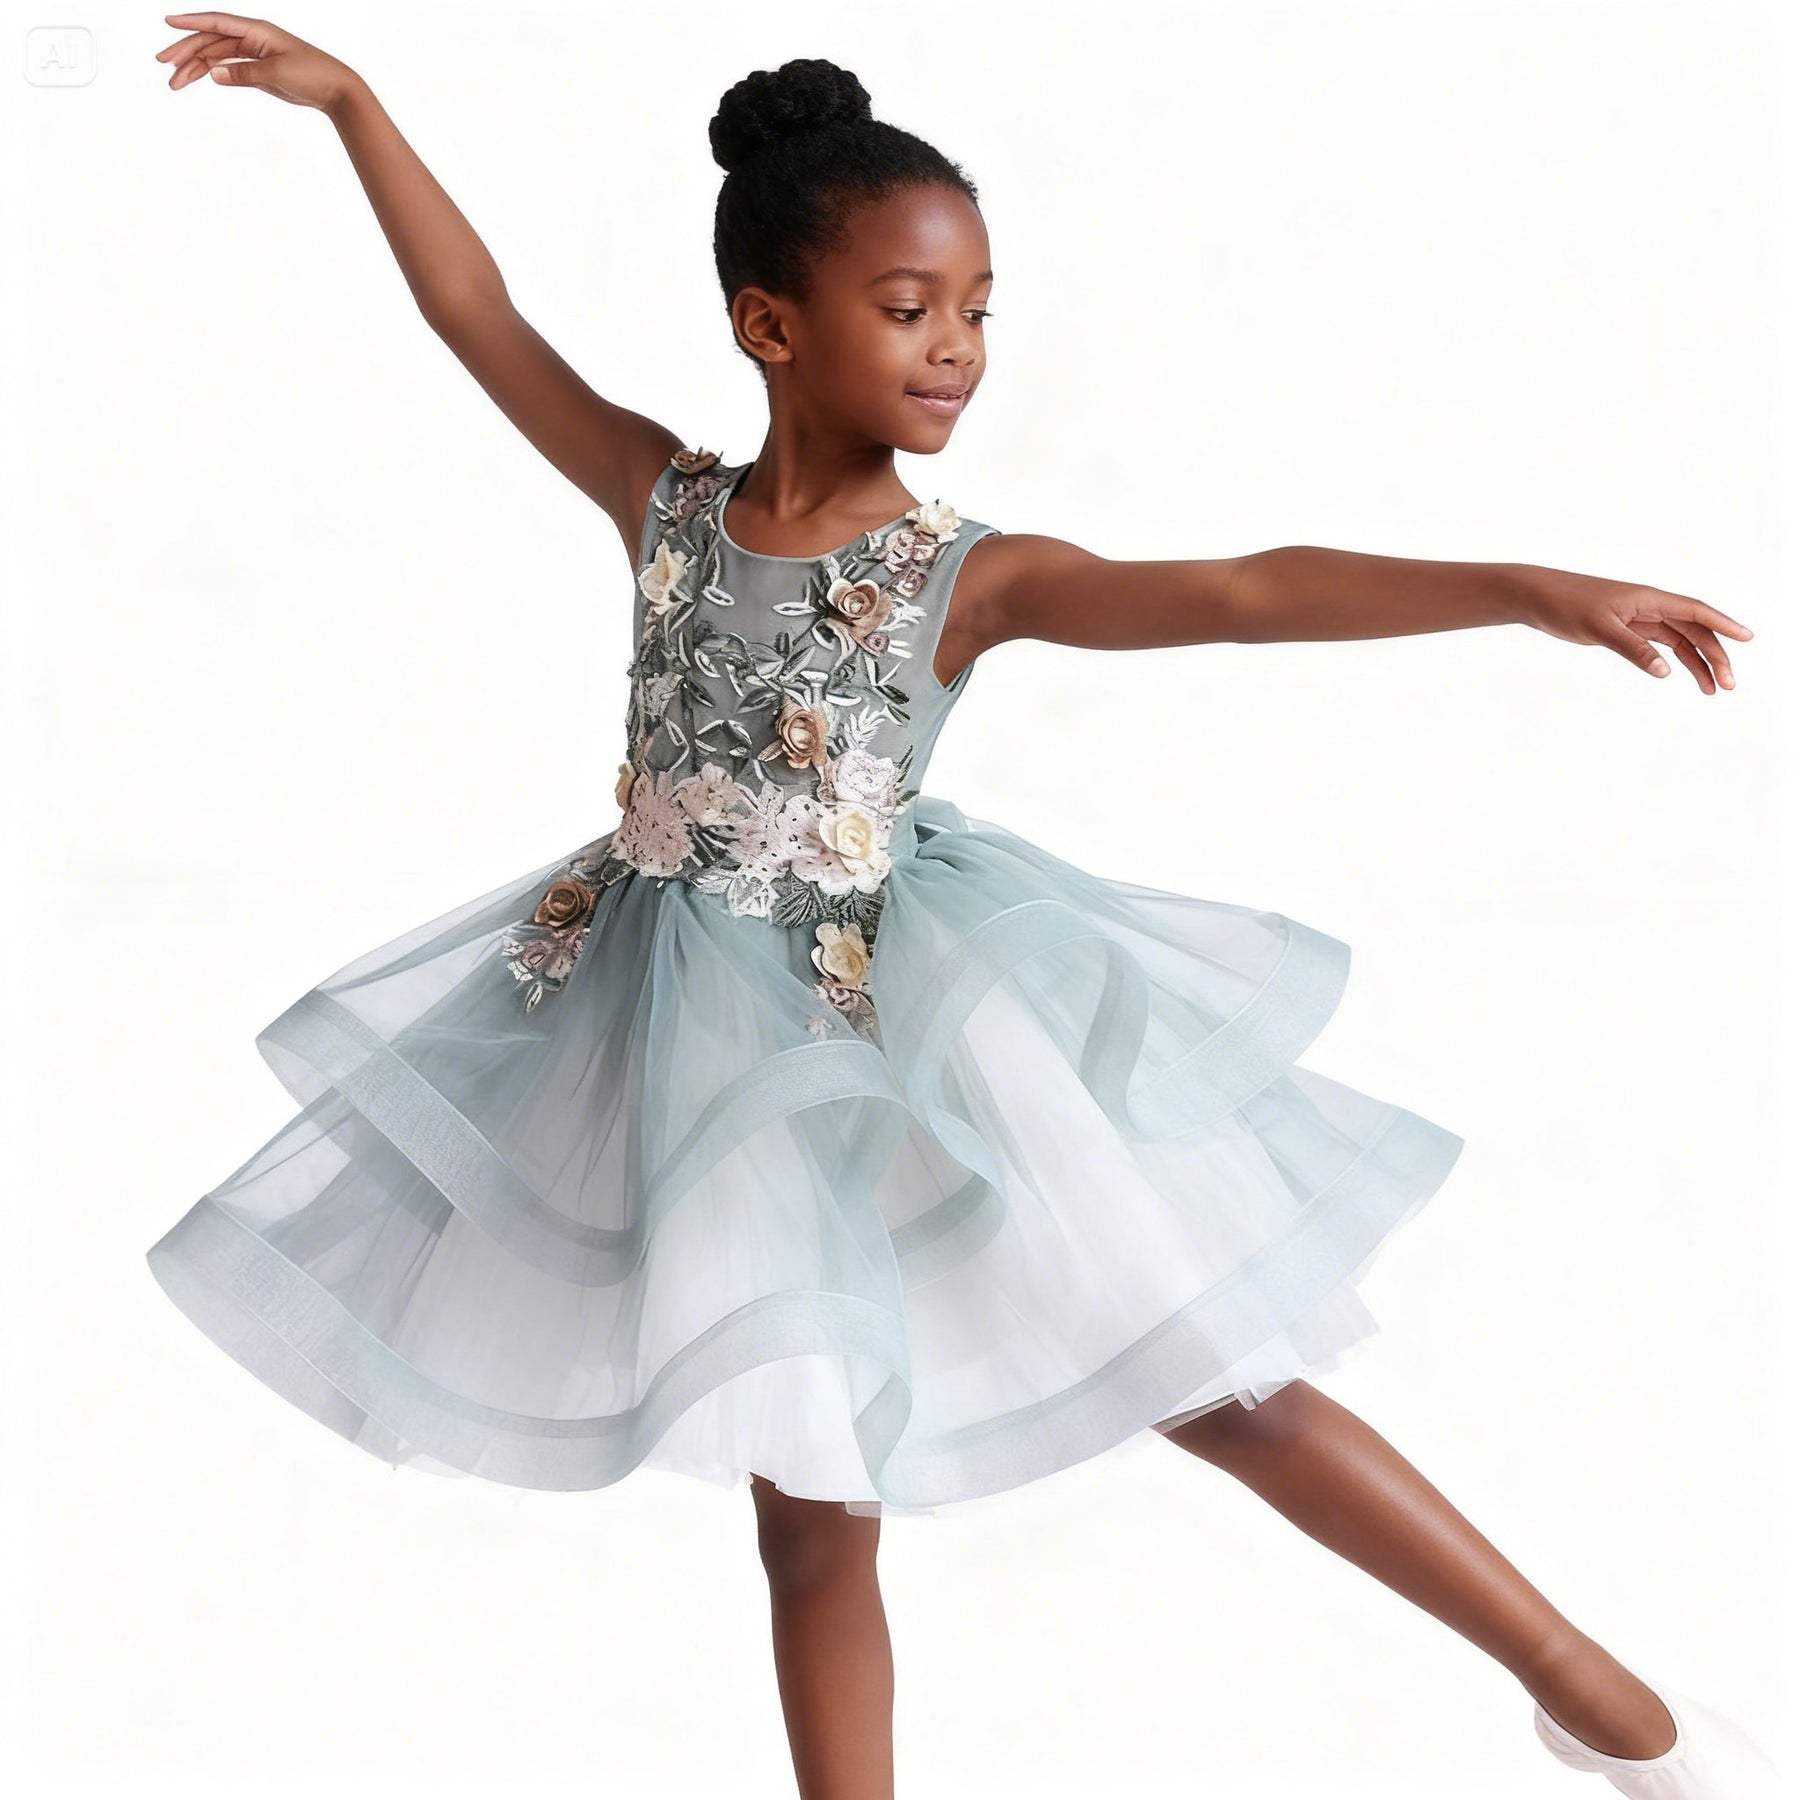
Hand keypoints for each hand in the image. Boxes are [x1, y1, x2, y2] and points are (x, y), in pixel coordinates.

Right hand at [156, 13, 356, 113]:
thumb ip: (244, 74)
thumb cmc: (311, 74)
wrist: (335, 90)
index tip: (168, 22)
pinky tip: (197, 79)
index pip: (216, 23)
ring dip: (194, 68)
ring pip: (215, 58)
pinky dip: (211, 74)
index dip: (191, 22)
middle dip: (185, 52)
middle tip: (164, 64)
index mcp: (256, 31)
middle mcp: (251, 39)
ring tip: (175, 83)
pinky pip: (227, 70)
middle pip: (210, 42)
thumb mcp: (276, 73)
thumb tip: (213, 74)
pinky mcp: (256, 71)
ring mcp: (252, 55)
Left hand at [1514, 565, 1751, 692]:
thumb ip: (1633, 649)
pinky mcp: (1625, 628)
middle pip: (1693, 630)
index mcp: (1648, 599)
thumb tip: (1665, 671)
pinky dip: (1671, 659)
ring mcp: (1638, 618)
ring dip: (1696, 663)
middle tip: (1727, 685)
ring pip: (1678, 640)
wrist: (1536, 598)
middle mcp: (1649, 606)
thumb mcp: (1599, 629)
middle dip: (1714, 655)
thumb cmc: (1565, 605)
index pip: (1696, 611)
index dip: (1724, 624)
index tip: (1747, 638)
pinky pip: (1658, 643)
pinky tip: (1678, 675)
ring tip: (1710, 690)